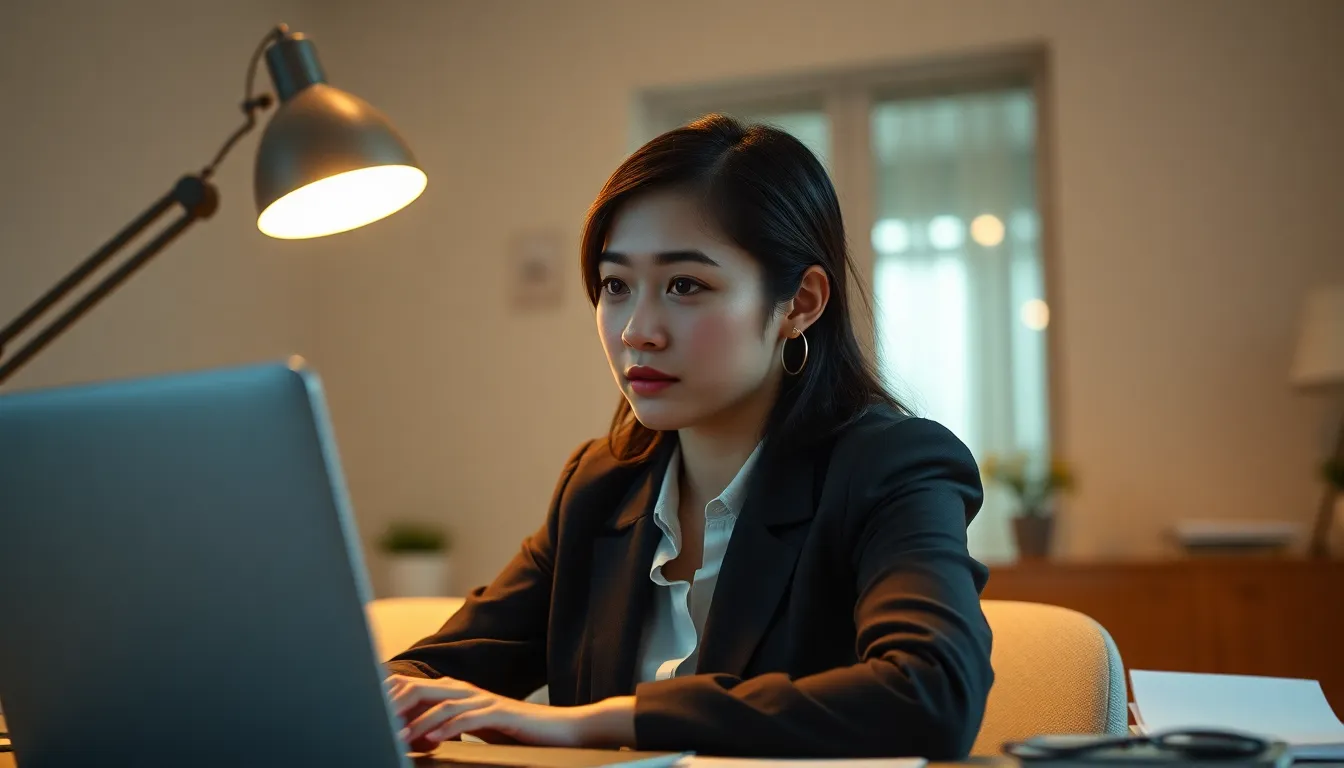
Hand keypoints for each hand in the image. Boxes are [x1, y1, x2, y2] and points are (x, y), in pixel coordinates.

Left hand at [385, 674, 632, 751]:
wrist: (562, 730)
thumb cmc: (520, 734)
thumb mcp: (480, 731)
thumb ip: (454, 728)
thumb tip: (423, 737)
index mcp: (462, 694)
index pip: (421, 689)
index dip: (396, 698)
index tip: (373, 712)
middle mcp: (471, 692)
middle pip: (426, 689)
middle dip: (399, 703)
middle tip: (376, 718)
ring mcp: (487, 701)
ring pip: (445, 704)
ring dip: (420, 721)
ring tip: (399, 736)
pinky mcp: (502, 713)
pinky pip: (471, 719)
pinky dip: (449, 728)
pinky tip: (435, 739)